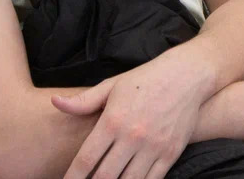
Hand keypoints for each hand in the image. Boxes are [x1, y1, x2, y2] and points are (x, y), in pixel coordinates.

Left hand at [55, 50, 207, 178]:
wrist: (188, 75)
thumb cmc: (146, 79)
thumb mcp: (113, 85)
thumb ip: (84, 100)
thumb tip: (54, 102)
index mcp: (113, 120)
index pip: (85, 160)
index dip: (72, 178)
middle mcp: (132, 136)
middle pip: (104, 176)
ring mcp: (154, 146)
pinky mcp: (171, 153)